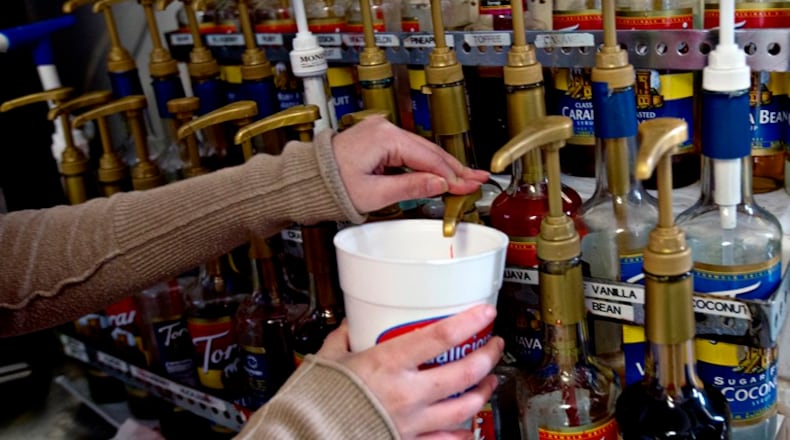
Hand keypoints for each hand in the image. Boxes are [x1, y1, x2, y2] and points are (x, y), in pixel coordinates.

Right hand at [316, 304, 503, 439]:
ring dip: (483, 393)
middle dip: (487, 357)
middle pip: (464, 373)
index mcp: (388, 364)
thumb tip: (350, 326)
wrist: (306, 436)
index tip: (485, 312)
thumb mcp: (330, 360)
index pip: (441, 337)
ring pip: (464, 409)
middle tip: (493, 344)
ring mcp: (412, 422)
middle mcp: (407, 393)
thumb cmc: (316, 400)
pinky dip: (462, 433)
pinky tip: (468, 427)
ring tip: (489, 382)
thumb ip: (344, 341)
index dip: (469, 322)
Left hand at [332, 116, 489, 213]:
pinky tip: (439, 172)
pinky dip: (425, 163)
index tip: (469, 186)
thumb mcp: (374, 193)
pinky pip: (409, 151)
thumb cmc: (329, 186)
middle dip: (454, 168)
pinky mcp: (377, 140)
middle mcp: (383, 129)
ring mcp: (380, 132)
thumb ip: (410, 187)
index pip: (428, 158)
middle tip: (478, 179)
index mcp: (384, 138)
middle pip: (429, 151)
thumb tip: (440, 184)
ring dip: (442, 166)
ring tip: (465, 178)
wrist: (306, 180)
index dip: (452, 175)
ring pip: (420, 151)